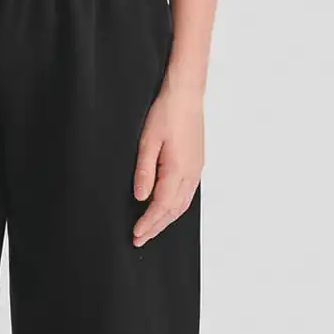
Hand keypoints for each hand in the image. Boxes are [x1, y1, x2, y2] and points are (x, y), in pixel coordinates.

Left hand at [132, 77, 202, 244]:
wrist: (186, 94)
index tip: (136, 234)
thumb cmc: (166, 112)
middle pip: (174, 210)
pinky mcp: (197, 163)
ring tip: (151, 229)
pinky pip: (188, 194)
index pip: (161, 206)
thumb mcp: (148, 140)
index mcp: (178, 169)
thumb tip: (141, 197)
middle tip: (140, 239)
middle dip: (156, 227)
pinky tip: (168, 209)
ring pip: (183, 204)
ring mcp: (196, 169)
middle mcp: (191, 173)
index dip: (148, 223)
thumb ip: (144, 171)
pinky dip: (176, 207)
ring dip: (167, 219)